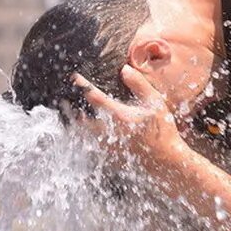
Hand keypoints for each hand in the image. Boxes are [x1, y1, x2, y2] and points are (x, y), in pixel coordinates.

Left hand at [73, 65, 187, 172]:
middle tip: (63, 100)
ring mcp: (107, 146)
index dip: (82, 86)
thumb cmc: (162, 131)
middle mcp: (109, 131)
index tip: (74, 78)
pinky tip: (85, 133)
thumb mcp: (155, 103)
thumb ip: (139, 85)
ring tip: (72, 115)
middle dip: (71, 109)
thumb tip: (124, 69)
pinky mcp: (108, 157)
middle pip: (80, 119)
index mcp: (119, 116)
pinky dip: (85, 137)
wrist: (166, 161)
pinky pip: (91, 146)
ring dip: (76, 124)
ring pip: (83, 134)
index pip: (94, 97)